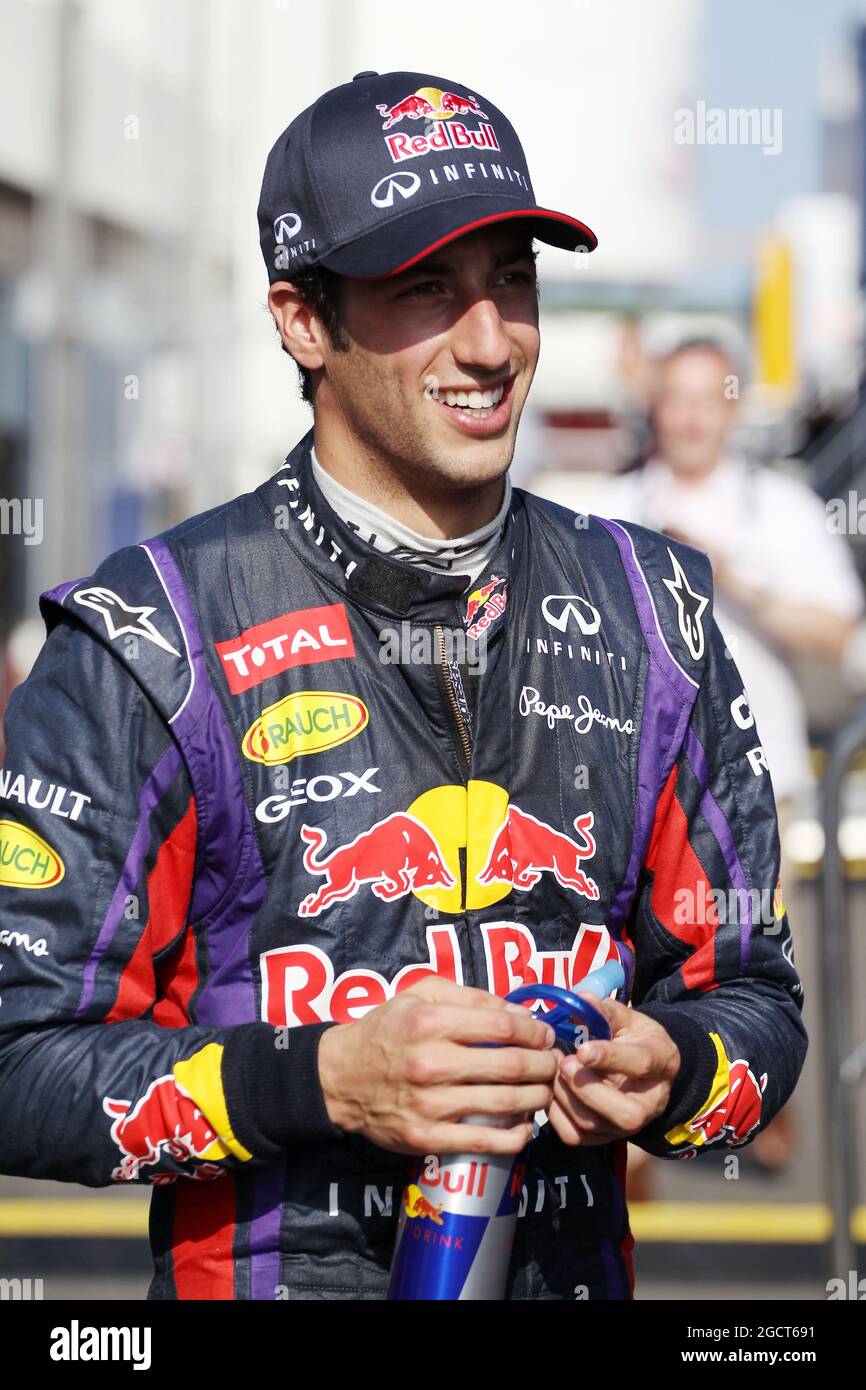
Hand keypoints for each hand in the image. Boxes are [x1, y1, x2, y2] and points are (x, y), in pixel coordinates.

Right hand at [317, 977, 557, 1155]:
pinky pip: (485, 1142)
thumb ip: (469, 997)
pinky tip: (524, 1125)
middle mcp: (431, 1062)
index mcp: (430, 1022)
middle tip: (553, 1064)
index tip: (546, 1035)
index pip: (502, 1024)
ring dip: (537, 1098)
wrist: (340, 1078)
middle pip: (511, 1065)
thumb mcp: (419, 995)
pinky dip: (515, 1135)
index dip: (535, 1031)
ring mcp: (429, 1104)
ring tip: (544, 1091)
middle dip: (544, 1064)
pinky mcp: (427, 1138)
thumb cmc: (386, 1030)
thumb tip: (519, 1010)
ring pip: (505, 1103)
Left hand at [547, 999, 679, 1146]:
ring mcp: (626, 1126)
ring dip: (565, 1097)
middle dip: (587, 1089)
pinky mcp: (603, 1137)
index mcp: (662, 1062)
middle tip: (563, 1062)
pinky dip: (555, 1114)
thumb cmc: (633, 1039)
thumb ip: (605, 1011)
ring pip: (594, 1125)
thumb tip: (581, 998)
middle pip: (625, 1113)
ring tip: (553, 1069)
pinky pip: (575, 1136)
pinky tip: (551, 1088)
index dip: (610, 1057)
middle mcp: (650, 1102)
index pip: (640, 1064)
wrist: (641, 1072)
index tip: (582, 1049)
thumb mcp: (627, 1019)